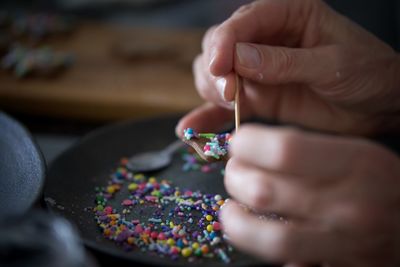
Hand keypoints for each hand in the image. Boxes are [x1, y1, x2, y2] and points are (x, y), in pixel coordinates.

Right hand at [177, 0, 399, 135]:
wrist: (380, 107)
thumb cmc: (368, 74)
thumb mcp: (333, 64)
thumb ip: (286, 62)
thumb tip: (240, 59)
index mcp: (287, 15)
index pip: (242, 22)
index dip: (224, 43)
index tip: (220, 69)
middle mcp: (265, 40)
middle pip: (217, 46)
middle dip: (215, 69)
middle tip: (229, 93)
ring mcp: (258, 72)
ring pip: (213, 74)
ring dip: (210, 90)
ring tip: (229, 105)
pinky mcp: (257, 99)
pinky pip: (223, 107)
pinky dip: (207, 117)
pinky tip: (193, 131)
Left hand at [220, 124, 399, 266]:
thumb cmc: (381, 182)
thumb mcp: (355, 152)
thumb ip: (306, 149)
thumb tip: (253, 149)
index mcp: (354, 164)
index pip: (283, 151)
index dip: (248, 145)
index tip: (239, 143)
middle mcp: (345, 205)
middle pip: (265, 192)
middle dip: (236, 178)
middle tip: (235, 172)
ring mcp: (340, 243)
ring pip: (269, 238)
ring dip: (237, 222)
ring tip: (230, 209)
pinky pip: (289, 265)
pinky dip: (265, 251)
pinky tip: (258, 235)